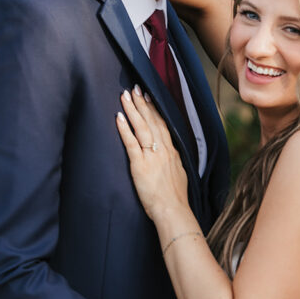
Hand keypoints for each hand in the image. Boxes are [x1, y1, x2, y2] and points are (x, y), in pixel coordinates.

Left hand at [116, 86, 189, 221]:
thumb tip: (171, 155)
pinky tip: (119, 117)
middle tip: (135, 88)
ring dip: (133, 110)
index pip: (163, 124)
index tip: (149, 96)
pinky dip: (124, 129)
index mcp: (172, 152)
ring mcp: (151, 156)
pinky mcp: (139, 165)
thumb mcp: (180, 174)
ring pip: (141, 127)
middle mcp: (163, 150)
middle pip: (152, 121)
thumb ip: (174, 161)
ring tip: (125, 96)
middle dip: (142, 103)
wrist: (173, 211)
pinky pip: (131, 143)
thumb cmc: (175, 198)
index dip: (155, 109)